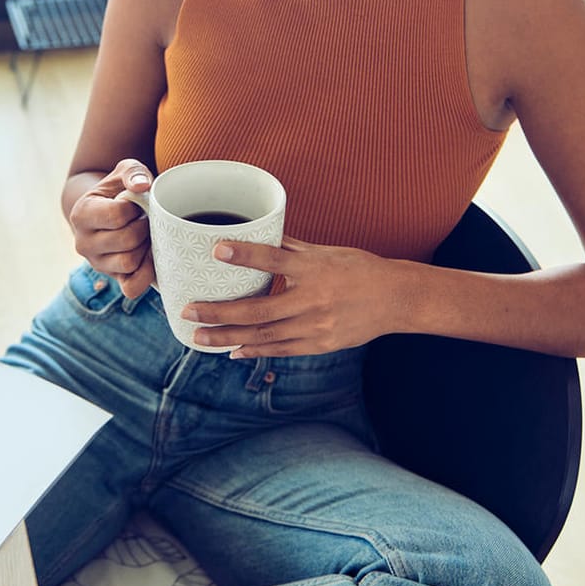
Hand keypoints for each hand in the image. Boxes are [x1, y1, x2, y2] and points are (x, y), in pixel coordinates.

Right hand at [67, 159, 155, 297]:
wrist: (108, 210)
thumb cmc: (119, 189)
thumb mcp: (124, 172)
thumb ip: (133, 173)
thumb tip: (142, 186)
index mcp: (82, 214)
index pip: (116, 215)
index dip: (136, 208)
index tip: (136, 203)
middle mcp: (83, 243)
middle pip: (126, 240)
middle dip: (144, 227)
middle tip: (146, 220)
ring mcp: (97, 264)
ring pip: (129, 263)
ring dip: (145, 248)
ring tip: (146, 234)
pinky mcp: (112, 279)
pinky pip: (131, 287)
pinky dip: (146, 274)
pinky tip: (150, 256)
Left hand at [185, 237, 407, 357]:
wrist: (396, 299)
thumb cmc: (358, 268)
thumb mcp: (325, 252)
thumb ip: (290, 248)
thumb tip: (256, 235)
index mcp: (314, 269)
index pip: (274, 260)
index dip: (246, 255)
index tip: (217, 250)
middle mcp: (313, 299)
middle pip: (259, 310)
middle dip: (219, 313)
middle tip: (188, 312)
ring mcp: (316, 326)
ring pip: (264, 335)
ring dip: (228, 337)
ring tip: (199, 337)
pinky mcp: (320, 344)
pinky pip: (281, 350)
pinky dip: (254, 350)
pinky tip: (232, 350)